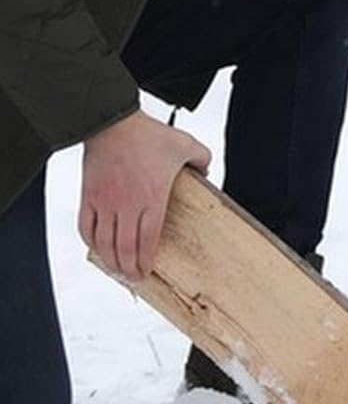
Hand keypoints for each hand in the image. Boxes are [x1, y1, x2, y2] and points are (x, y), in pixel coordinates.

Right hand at [80, 111, 211, 281]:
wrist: (112, 123)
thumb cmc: (149, 135)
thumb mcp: (186, 145)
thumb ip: (202, 161)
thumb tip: (207, 176)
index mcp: (152, 197)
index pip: (148, 239)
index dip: (145, 260)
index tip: (147, 272)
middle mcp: (126, 204)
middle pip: (125, 247)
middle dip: (129, 268)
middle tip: (133, 279)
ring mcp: (104, 202)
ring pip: (104, 242)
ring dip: (110, 261)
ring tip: (117, 271)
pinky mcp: (88, 196)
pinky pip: (85, 226)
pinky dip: (90, 242)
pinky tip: (97, 249)